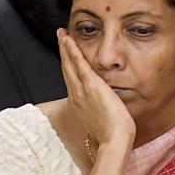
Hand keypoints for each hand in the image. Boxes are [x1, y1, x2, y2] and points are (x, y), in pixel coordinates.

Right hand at [56, 28, 135, 151]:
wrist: (114, 140)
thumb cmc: (111, 135)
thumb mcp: (101, 120)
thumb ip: (98, 111)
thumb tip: (104, 108)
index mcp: (79, 103)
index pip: (71, 78)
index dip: (67, 64)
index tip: (66, 54)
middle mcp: (77, 94)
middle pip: (67, 68)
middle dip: (63, 51)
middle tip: (60, 37)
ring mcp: (82, 90)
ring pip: (70, 63)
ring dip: (66, 47)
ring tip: (62, 34)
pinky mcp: (92, 86)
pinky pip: (80, 65)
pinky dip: (73, 52)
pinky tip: (70, 41)